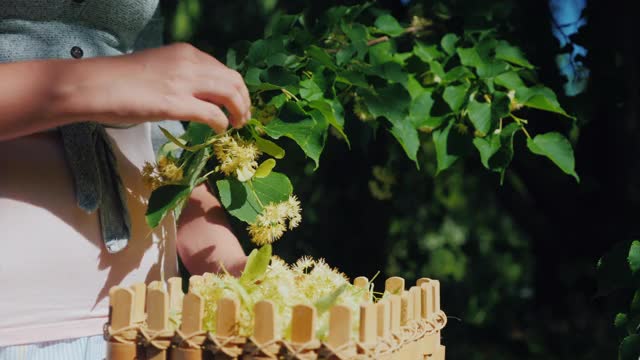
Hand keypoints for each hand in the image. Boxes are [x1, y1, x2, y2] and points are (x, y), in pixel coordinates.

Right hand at [59, 43, 250, 132]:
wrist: (95, 85)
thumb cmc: (121, 80)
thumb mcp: (160, 69)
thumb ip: (182, 76)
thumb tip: (200, 95)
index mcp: (186, 53)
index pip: (224, 69)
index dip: (236, 89)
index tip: (237, 103)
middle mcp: (190, 62)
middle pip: (233, 81)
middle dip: (244, 101)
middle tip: (243, 118)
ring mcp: (184, 82)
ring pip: (230, 94)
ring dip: (238, 112)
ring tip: (236, 125)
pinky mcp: (176, 103)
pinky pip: (212, 114)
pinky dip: (221, 123)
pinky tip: (219, 130)